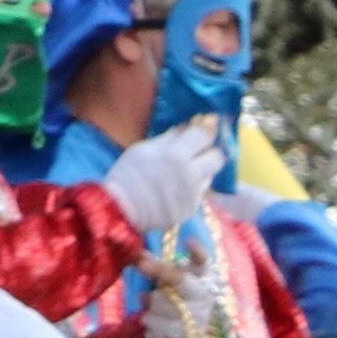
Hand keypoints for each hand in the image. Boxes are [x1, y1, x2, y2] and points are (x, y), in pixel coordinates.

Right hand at [105, 127, 223, 249]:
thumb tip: (185, 127)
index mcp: (176, 154)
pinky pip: (199, 193)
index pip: (204, 135)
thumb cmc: (125, 175)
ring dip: (200, 171)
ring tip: (182, 174)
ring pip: (210, 176)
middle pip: (218, 157)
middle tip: (200, 152)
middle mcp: (191, 173)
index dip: (205, 130)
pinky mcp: (191, 209)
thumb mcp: (141, 149)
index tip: (202, 130)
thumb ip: (167, 138)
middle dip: (210, 151)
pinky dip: (190, 189)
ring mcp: (193, 193)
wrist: (118, 209)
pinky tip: (174, 191)